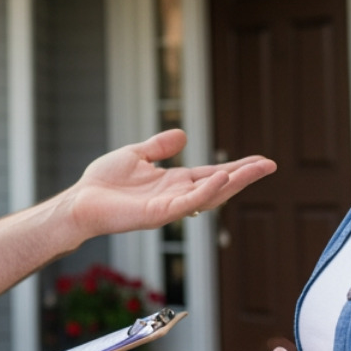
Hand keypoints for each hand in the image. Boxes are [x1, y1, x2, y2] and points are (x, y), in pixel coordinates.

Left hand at [64, 130, 275, 239]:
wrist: (80, 201)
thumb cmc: (103, 183)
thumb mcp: (136, 155)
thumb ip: (159, 147)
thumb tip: (183, 135)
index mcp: (174, 182)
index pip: (212, 174)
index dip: (236, 168)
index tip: (260, 160)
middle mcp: (176, 196)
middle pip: (219, 186)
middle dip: (244, 176)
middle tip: (270, 165)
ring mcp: (170, 207)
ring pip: (209, 196)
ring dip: (234, 183)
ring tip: (257, 169)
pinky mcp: (158, 214)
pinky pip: (187, 204)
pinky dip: (206, 191)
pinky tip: (222, 179)